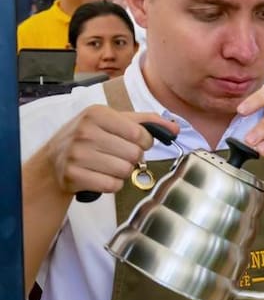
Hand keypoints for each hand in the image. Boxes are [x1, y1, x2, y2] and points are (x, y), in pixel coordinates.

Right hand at [40, 105, 178, 196]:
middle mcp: (86, 131)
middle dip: (131, 158)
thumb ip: (146, 122)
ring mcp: (78, 154)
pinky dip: (112, 184)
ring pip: (125, 171)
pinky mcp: (74, 175)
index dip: (144, 142)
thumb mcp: (113, 121)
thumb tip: (175, 128)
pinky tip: (100, 176)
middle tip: (116, 155)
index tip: (134, 142)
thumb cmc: (89, 138)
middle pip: (134, 154)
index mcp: (97, 113)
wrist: (52, 161)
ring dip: (122, 172)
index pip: (140, 134)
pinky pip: (112, 186)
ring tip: (106, 165)